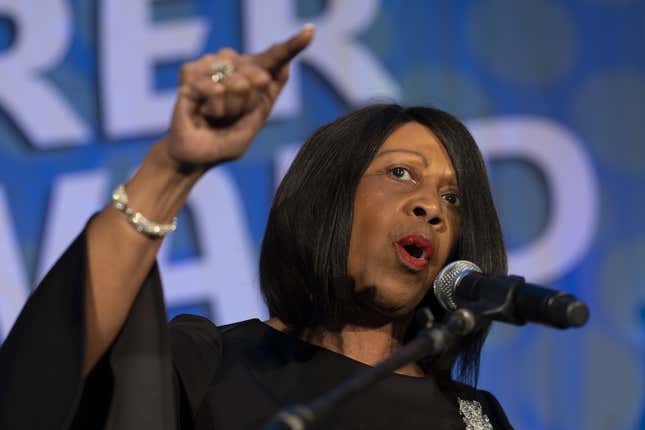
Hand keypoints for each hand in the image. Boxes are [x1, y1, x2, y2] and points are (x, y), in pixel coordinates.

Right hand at [158, 25, 314, 171]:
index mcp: (251, 76)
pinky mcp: (190, 72)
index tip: (309, 31)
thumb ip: (269, 96)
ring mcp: (211, 65)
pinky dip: (214, 109)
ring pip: (237, 84)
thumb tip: (286, 65)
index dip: (293, 44)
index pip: (275, 57)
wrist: (196, 158)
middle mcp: (232, 65)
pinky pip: (216, 89)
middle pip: (259, 77)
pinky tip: (203, 112)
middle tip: (231, 116)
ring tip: (216, 115)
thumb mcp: (254, 123)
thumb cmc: (225, 142)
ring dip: (229, 109)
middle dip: (248, 105)